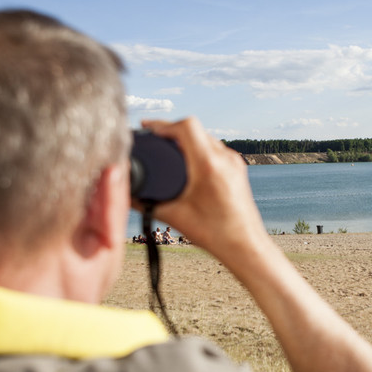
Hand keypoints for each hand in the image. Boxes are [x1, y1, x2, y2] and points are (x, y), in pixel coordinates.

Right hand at [138, 117, 272, 264]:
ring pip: (205, 137)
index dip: (163, 124)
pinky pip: (215, 148)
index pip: (186, 126)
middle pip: (194, 129)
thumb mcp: (174, 217)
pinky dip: (198, 148)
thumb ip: (146, 204)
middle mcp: (224, 158)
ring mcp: (234, 162)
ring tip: (166, 149)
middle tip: (152, 139)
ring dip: (185, 139)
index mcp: (209, 165)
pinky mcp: (238, 169)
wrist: (246, 246)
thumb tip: (125, 193)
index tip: (148, 129)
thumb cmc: (215, 234)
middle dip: (171, 131)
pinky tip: (186, 161)